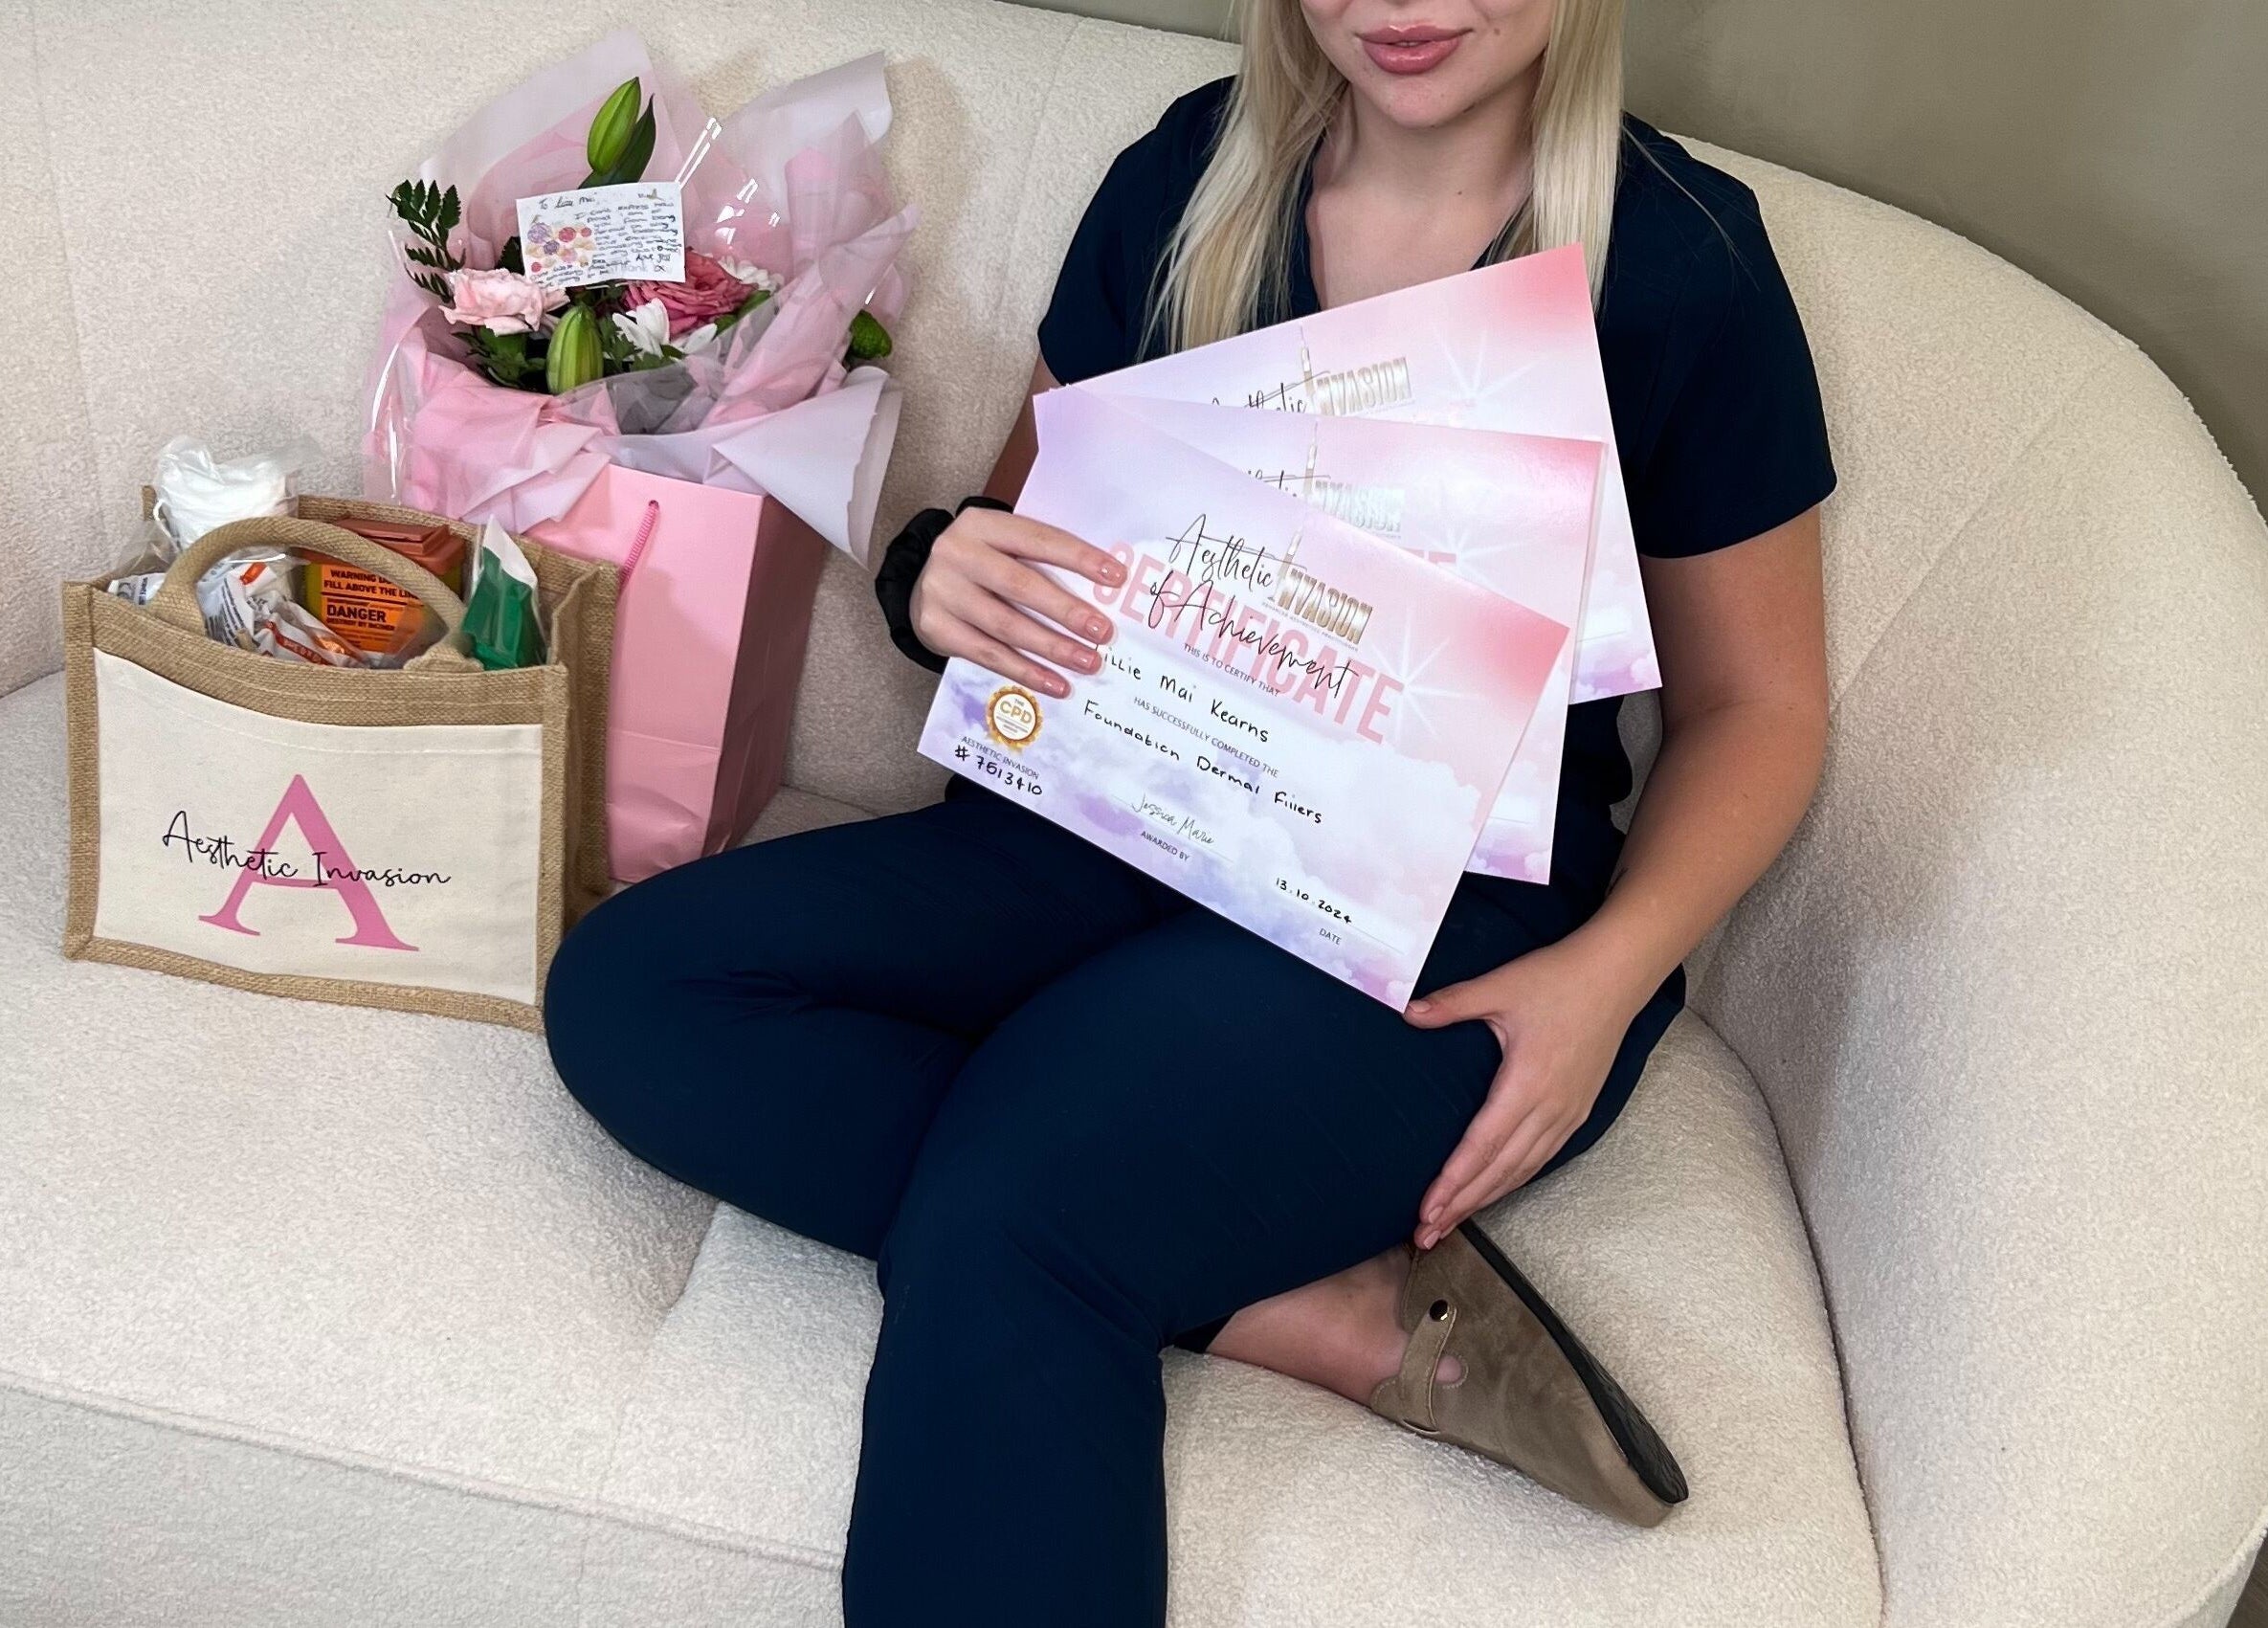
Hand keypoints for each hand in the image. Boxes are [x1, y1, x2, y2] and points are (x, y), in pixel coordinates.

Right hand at [910, 506, 1124, 696]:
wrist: (922, 584)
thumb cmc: (981, 564)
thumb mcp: (1003, 545)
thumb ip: (1040, 559)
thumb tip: (1104, 591)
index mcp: (982, 524)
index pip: (1038, 539)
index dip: (1078, 558)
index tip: (1116, 578)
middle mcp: (958, 553)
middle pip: (1019, 585)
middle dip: (1066, 611)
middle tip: (1103, 631)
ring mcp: (943, 592)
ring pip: (1005, 625)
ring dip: (1052, 647)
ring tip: (1087, 661)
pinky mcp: (936, 627)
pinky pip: (988, 654)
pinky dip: (1026, 671)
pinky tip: (1055, 683)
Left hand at [1402, 935, 1646, 1248]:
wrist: (1616, 975)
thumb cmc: (1558, 979)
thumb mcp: (1499, 987)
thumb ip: (1452, 1004)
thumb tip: (1405, 1010)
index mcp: (1526, 1084)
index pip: (1481, 1146)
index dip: (1452, 1183)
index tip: (1426, 1210)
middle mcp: (1550, 1109)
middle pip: (1499, 1171)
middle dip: (1461, 1206)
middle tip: (1426, 1236)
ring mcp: (1568, 1114)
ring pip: (1522, 1170)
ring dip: (1486, 1199)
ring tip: (1452, 1224)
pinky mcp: (1578, 1111)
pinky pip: (1542, 1158)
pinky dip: (1513, 1180)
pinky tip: (1494, 1191)